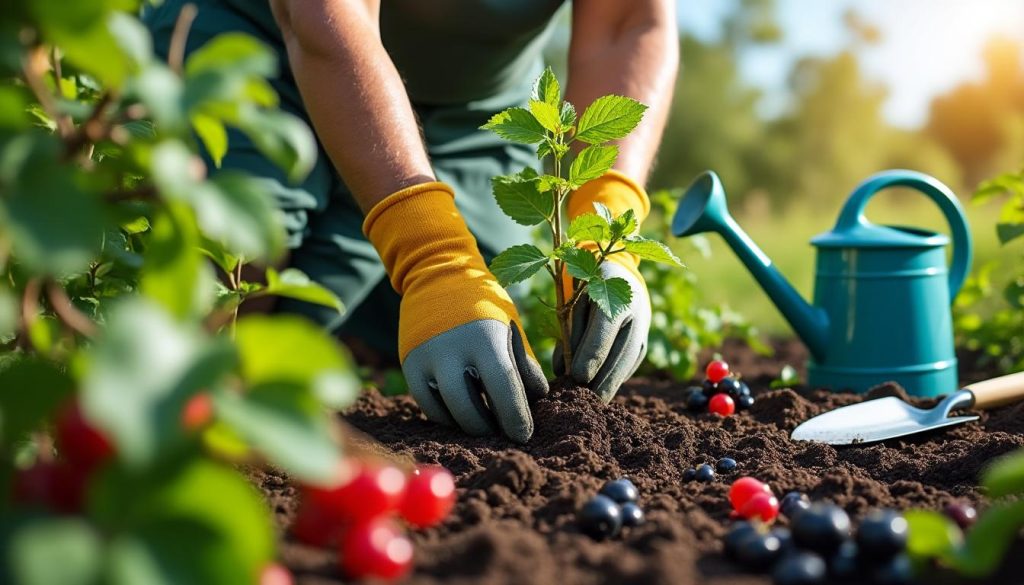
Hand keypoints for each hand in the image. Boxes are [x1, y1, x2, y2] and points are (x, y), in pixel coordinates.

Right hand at [363, 183, 547, 442]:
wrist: (438, 275)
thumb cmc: (484, 304)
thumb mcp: (511, 327)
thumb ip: (523, 364)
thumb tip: (536, 401)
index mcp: (485, 337)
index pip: (503, 389)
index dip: (516, 418)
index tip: (525, 435)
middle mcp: (452, 350)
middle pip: (471, 411)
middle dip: (491, 429)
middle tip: (505, 434)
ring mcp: (427, 359)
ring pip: (447, 414)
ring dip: (469, 426)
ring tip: (486, 426)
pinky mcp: (410, 365)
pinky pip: (429, 406)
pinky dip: (447, 417)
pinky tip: (462, 416)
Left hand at [554, 257, 650, 400]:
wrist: (620, 277)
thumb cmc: (589, 289)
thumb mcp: (575, 303)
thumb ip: (569, 333)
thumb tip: (561, 370)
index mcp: (615, 296)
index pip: (603, 331)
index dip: (591, 356)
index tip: (578, 377)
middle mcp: (636, 315)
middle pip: (619, 355)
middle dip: (601, 381)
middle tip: (583, 402)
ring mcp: (642, 332)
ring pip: (625, 366)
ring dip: (607, 386)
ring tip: (588, 404)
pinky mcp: (642, 347)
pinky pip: (627, 369)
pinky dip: (612, 381)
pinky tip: (598, 392)